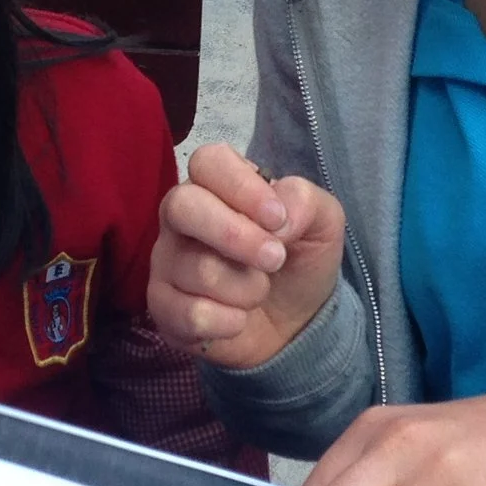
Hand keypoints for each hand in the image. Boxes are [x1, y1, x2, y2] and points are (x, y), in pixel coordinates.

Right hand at [148, 143, 347, 369]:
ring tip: (260, 291)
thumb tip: (277, 219)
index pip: (208, 162)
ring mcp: (167, 261)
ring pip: (198, 269)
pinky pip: (190, 314)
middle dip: (235, 235)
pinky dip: (229, 322)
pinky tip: (240, 320)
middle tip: (275, 258)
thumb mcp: (322, 223)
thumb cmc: (298, 260)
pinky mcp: (163, 307)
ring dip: (247, 288)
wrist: (294, 323)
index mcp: (217, 185)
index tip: (277, 218)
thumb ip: (305, 202)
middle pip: (182, 206)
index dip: (242, 187)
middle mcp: (182, 218)